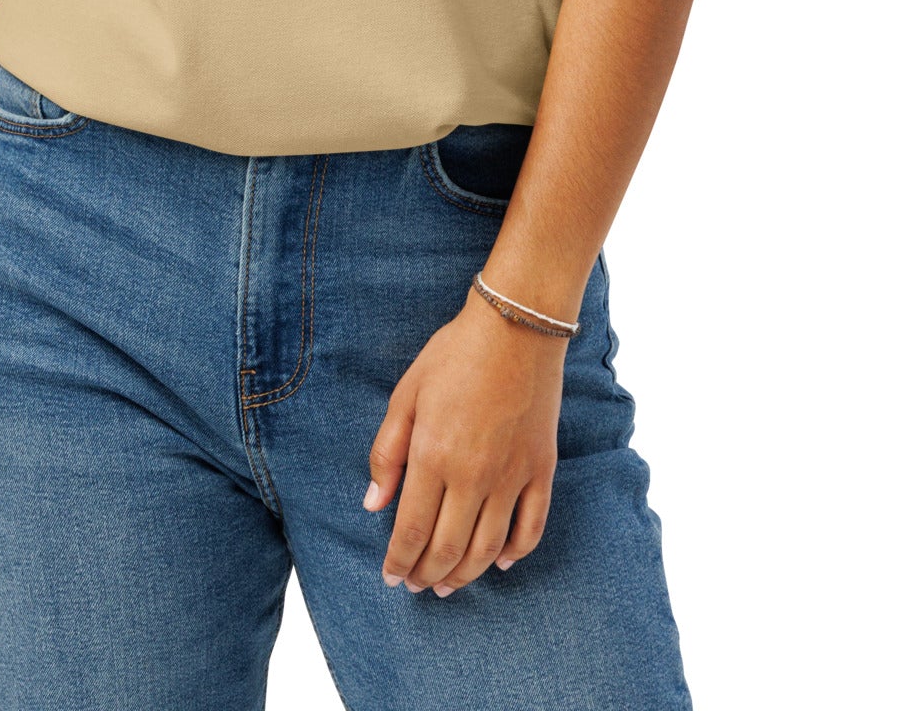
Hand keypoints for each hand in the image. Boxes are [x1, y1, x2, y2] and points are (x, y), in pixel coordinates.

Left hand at [364, 292, 565, 593]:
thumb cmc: (453, 355)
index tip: (391, 576)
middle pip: (448, 548)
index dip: (399, 562)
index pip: (412, 530)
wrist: (516, 328)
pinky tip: (501, 562)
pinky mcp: (542, 469)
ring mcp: (512, 476)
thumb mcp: (406, 395)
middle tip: (415, 586)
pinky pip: (531, 527)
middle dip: (427, 575)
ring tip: (448, 585)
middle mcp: (474, 475)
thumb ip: (387, 453)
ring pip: (488, 548)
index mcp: (433, 456)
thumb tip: (374, 505)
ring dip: (465, 574)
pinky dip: (516, 553)